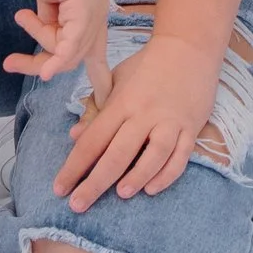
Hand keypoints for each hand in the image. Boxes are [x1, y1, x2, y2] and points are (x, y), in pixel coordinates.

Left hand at [53, 25, 223, 209]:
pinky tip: (152, 188)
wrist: (189, 46)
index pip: (93, 140)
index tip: (59, 189)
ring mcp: (170, 121)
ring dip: (136, 177)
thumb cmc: (148, 66)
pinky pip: (181, 156)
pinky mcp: (192, 126)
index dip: (74, 166)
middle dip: (95, 182)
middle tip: (78, 205)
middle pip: (118, 153)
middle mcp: (144, 113)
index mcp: (122, 103)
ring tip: (120, 195)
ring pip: (153, 155)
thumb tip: (75, 137)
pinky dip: (167, 175)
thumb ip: (97, 110)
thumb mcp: (117, 81)